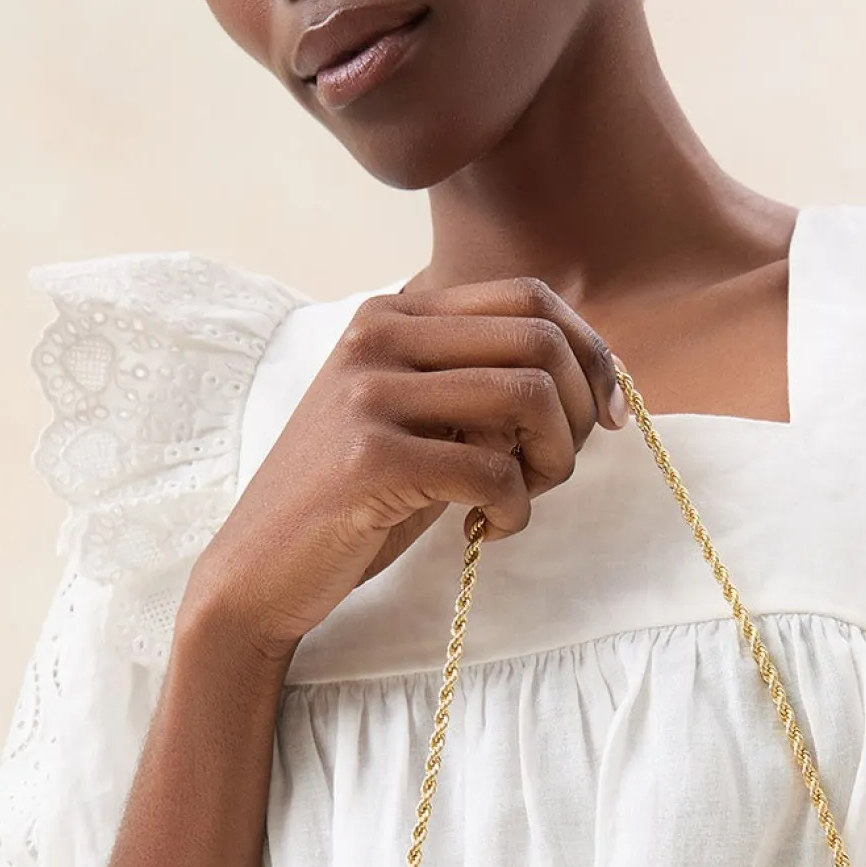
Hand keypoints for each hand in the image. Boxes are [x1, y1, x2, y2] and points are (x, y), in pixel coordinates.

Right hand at [182, 278, 626, 662]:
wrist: (257, 570)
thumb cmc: (356, 501)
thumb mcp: (419, 421)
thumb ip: (483, 384)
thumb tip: (598, 378)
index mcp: (394, 314)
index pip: (530, 296)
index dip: (591, 352)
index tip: (608, 415)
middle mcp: (378, 335)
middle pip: (540, 339)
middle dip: (579, 412)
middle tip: (555, 470)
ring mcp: (370, 391)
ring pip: (529, 397)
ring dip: (553, 462)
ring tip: (521, 501)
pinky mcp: (371, 457)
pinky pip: (495, 470)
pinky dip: (514, 510)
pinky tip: (487, 528)